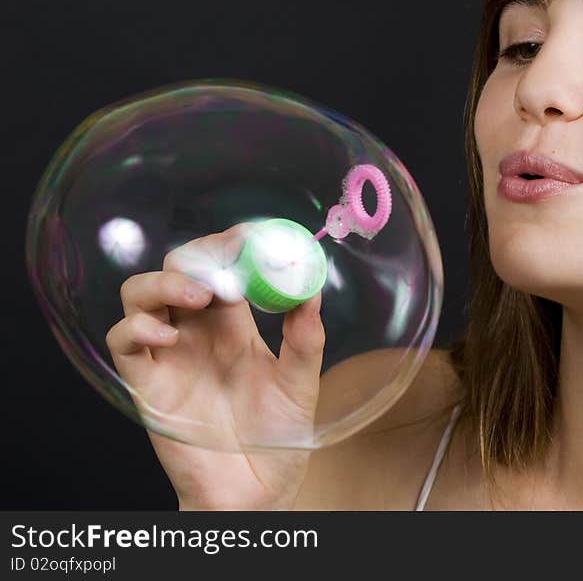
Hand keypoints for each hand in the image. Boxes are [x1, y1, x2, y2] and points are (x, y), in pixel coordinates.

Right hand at [105, 223, 324, 509]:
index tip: (252, 235)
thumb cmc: (278, 438)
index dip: (232, 246)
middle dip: (197, 257)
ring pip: (141, 295)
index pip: (222, 268)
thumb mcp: (301, 383)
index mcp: (233, 325)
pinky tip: (164, 333)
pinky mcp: (147, 383)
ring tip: (196, 295)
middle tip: (224, 264)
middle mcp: (197, 332)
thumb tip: (312, 288)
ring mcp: (169, 355)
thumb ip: (305, 337)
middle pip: (178, 270)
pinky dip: (136, 327)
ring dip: (163, 283)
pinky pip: (124, 343)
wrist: (256, 492)